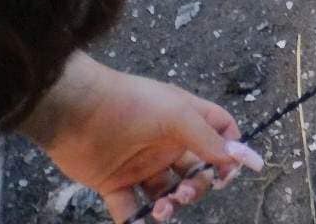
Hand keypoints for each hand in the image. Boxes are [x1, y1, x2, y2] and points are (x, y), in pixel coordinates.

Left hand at [22, 56, 262, 220]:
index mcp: (185, 120)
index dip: (229, 151)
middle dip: (196, 188)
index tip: (228, 173)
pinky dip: (135, 223)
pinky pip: (130, 210)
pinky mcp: (114, 184)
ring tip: (160, 210)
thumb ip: (207, 138)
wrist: (77, 113)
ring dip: (169, 207)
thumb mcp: (176, 115)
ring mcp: (141, 165)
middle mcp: (166, 143)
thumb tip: (238, 159)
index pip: (219, 132)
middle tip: (183, 195)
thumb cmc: (132, 104)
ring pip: (165, 194)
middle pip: (194, 171)